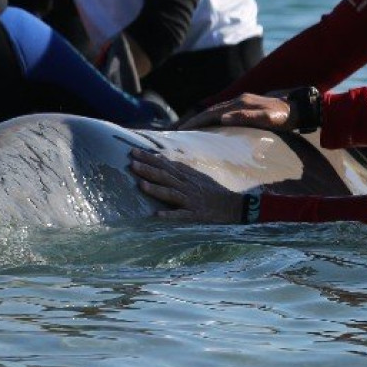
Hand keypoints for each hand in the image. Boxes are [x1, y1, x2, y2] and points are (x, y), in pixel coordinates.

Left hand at [129, 149, 243, 222]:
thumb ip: (178, 168)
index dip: (149, 158)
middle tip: (132, 163)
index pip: (164, 164)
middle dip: (148, 170)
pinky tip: (158, 216)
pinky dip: (170, 215)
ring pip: (171, 193)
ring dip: (156, 189)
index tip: (133, 151)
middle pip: (165, 176)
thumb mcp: (196, 176)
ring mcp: (191, 200)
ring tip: (141, 185)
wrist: (234, 206)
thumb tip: (161, 159)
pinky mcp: (195, 215)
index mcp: (186, 176)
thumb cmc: (212, 191)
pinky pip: (182, 215)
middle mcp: (187, 186)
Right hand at [176, 93, 291, 130]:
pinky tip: (208, 128)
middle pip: (209, 112)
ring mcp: (240, 103)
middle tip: (176, 132)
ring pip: (214, 113)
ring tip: (187, 132)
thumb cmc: (284, 117)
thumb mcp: (268, 118)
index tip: (181, 130)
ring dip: (200, 121)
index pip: (211, 114)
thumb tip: (223, 118)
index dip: (196, 122)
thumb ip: (247, 117)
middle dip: (192, 122)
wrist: (297, 108)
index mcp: (239, 104)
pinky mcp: (244, 108)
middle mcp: (237, 101)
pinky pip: (222, 114)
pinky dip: (211, 121)